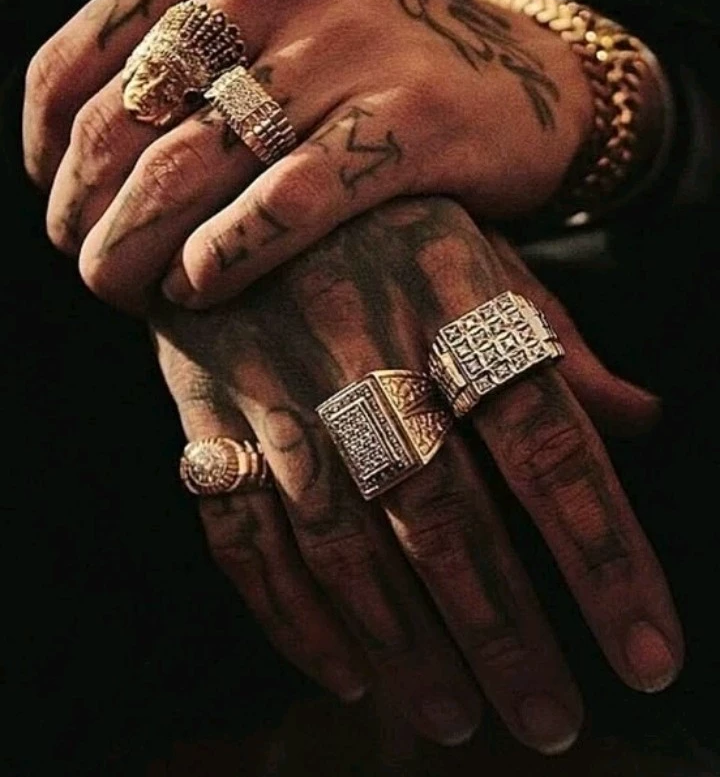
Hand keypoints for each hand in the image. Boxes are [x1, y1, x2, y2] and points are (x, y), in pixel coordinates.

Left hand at [25, 0, 594, 312]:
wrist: (523, 76)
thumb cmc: (376, 39)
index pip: (78, 59)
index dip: (45, 150)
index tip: (59, 202)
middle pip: (122, 126)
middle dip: (83, 217)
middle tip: (90, 267)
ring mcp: (350, 50)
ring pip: (192, 170)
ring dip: (138, 252)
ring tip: (131, 290)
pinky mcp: (412, 122)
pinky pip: (288, 202)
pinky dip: (229, 255)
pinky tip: (203, 287)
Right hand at [150, 195, 679, 753]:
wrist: (233, 181)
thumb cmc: (380, 223)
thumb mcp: (477, 248)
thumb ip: (554, 338)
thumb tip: (645, 421)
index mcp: (450, 294)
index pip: (546, 438)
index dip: (601, 550)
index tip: (644, 651)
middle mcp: (363, 344)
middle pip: (442, 508)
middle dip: (502, 627)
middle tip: (549, 719)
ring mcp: (275, 384)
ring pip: (342, 538)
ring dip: (402, 640)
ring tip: (454, 716)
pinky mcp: (210, 414)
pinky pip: (243, 529)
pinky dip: (290, 611)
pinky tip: (346, 668)